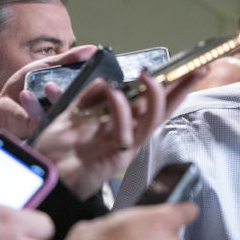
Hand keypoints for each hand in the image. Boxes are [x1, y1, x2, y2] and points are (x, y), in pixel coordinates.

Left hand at [0, 46, 97, 139]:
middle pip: (80, 104)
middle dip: (78, 91)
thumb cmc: (27, 84)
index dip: (94, 84)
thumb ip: (69, 58)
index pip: (91, 93)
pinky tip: (26, 94)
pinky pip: (41, 119)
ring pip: (62, 112)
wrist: (4, 101)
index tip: (97, 76)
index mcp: (74, 96)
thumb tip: (94, 49)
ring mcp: (55, 121)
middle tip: (78, 80)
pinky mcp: (40, 128)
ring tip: (49, 86)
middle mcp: (68, 111)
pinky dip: (33, 105)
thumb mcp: (48, 66)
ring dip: (56, 97)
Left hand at [34, 69, 199, 198]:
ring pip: (153, 119)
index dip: (173, 85)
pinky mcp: (117, 157)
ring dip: (154, 95)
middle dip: (182, 89)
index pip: (154, 100)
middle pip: (164, 109)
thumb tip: (107, 81)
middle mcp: (130, 133)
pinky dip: (120, 108)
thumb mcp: (73, 113)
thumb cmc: (56, 148)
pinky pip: (125, 129)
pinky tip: (113, 91)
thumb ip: (90, 96)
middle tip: (196, 70)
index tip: (191, 67)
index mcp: (123, 122)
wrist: (43, 172)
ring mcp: (126, 146)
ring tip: (147, 75)